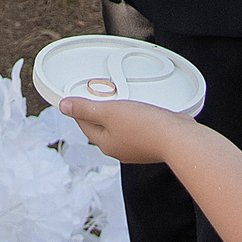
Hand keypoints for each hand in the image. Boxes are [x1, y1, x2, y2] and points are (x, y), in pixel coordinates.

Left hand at [58, 97, 196, 164]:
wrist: (178, 139)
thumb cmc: (144, 127)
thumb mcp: (109, 112)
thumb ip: (86, 109)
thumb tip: (63, 107)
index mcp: (105, 144)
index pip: (84, 123)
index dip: (78, 108)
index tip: (76, 95)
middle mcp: (119, 149)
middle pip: (102, 125)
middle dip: (99, 109)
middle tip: (99, 92)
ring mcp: (136, 147)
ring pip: (120, 126)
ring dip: (119, 112)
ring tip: (121, 97)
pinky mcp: (151, 142)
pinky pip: (137, 127)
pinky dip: (136, 116)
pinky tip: (141, 107)